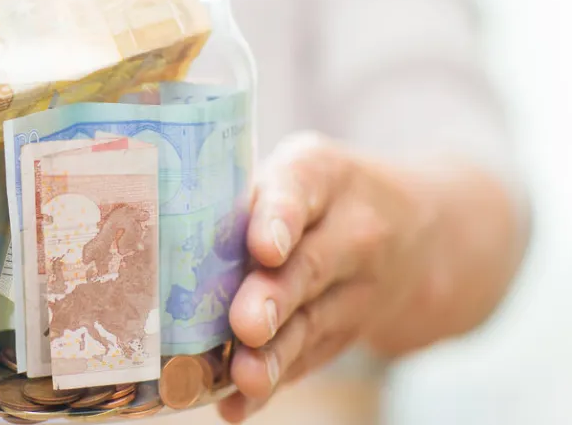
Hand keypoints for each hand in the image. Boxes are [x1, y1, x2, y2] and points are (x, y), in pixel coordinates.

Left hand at [218, 133, 435, 421]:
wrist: (419, 232)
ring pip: (310, 324)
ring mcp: (354, 289)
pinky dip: (273, 385)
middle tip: (246, 325)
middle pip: (307, 268)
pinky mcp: (344, 333)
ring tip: (246, 377)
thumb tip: (152, 227)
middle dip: (274, 299)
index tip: (264, 247)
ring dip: (274, 356)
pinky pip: (308, 360)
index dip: (279, 220)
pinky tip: (238, 405)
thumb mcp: (294, 170)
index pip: (299, 191)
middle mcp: (350, 232)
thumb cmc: (316, 193)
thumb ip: (241, 194)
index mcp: (322, 175)